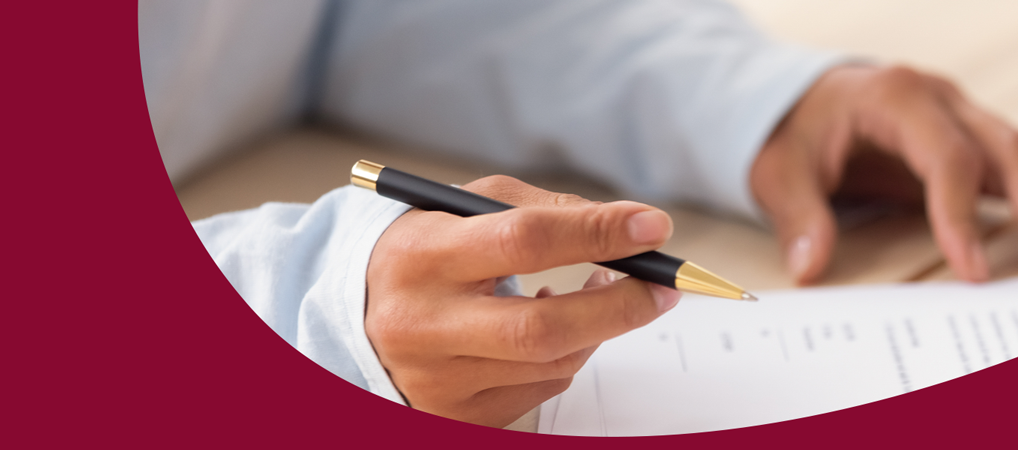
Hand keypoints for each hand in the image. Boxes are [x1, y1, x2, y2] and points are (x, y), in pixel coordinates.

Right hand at [364, 175, 681, 426]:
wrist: (353, 316)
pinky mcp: (455, 416)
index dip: (596, 232)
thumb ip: (540, 207)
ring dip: (596, 329)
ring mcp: (438, 380)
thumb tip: (625, 229)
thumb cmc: (423, 253)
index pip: (522, 241)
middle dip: (619, 306)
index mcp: (420, 257)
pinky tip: (550, 330)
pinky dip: (565, 357)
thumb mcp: (462, 209)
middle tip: (664, 286)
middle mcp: (423, 326)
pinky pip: (540, 390)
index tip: (651, 225)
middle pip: (542, 327)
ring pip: (550, 362)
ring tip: (600, 292)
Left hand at [752, 64, 1017, 283]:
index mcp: (896, 96)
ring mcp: (963, 117)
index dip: (961, 213)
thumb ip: (798, 216)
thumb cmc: (796, 130)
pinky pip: (1017, 169)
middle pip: (1007, 149)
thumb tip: (810, 267)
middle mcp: (942, 100)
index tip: (972, 271)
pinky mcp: (971, 140)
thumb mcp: (780, 170)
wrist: (800, 97)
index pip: (945, 156)